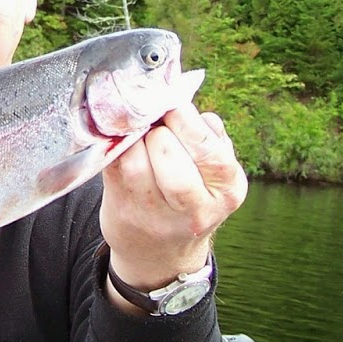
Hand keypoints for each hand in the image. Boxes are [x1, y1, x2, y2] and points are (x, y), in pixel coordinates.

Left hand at [99, 105, 246, 308]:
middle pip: (169, 154)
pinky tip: (122, 141)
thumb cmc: (189, 194)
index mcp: (227, 190)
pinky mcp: (123, 212)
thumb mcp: (213, 171)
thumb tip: (178, 91)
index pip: (208, 148)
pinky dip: (115, 145)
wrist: (160, 250)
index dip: (185, 121)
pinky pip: (114, 165)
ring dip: (135, 136)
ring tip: (139, 131)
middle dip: (159, 129)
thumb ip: (206, 135)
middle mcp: (196, 209)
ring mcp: (156, 214)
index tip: (174, 107)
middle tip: (155, 122)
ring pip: (136, 159)